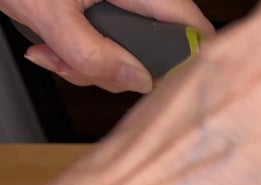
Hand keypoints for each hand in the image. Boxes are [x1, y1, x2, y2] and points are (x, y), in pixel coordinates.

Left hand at [1, 0, 214, 92]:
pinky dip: (78, 56)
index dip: (187, 56)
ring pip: (126, 53)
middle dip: (116, 68)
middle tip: (79, 67)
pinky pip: (104, 45)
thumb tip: (136, 81)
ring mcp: (117, 5)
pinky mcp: (101, 13)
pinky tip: (51, 49)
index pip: (190, 24)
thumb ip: (94, 52)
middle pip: (155, 47)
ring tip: (53, 55)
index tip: (164, 82)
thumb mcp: (51, 15)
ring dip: (89, 66)